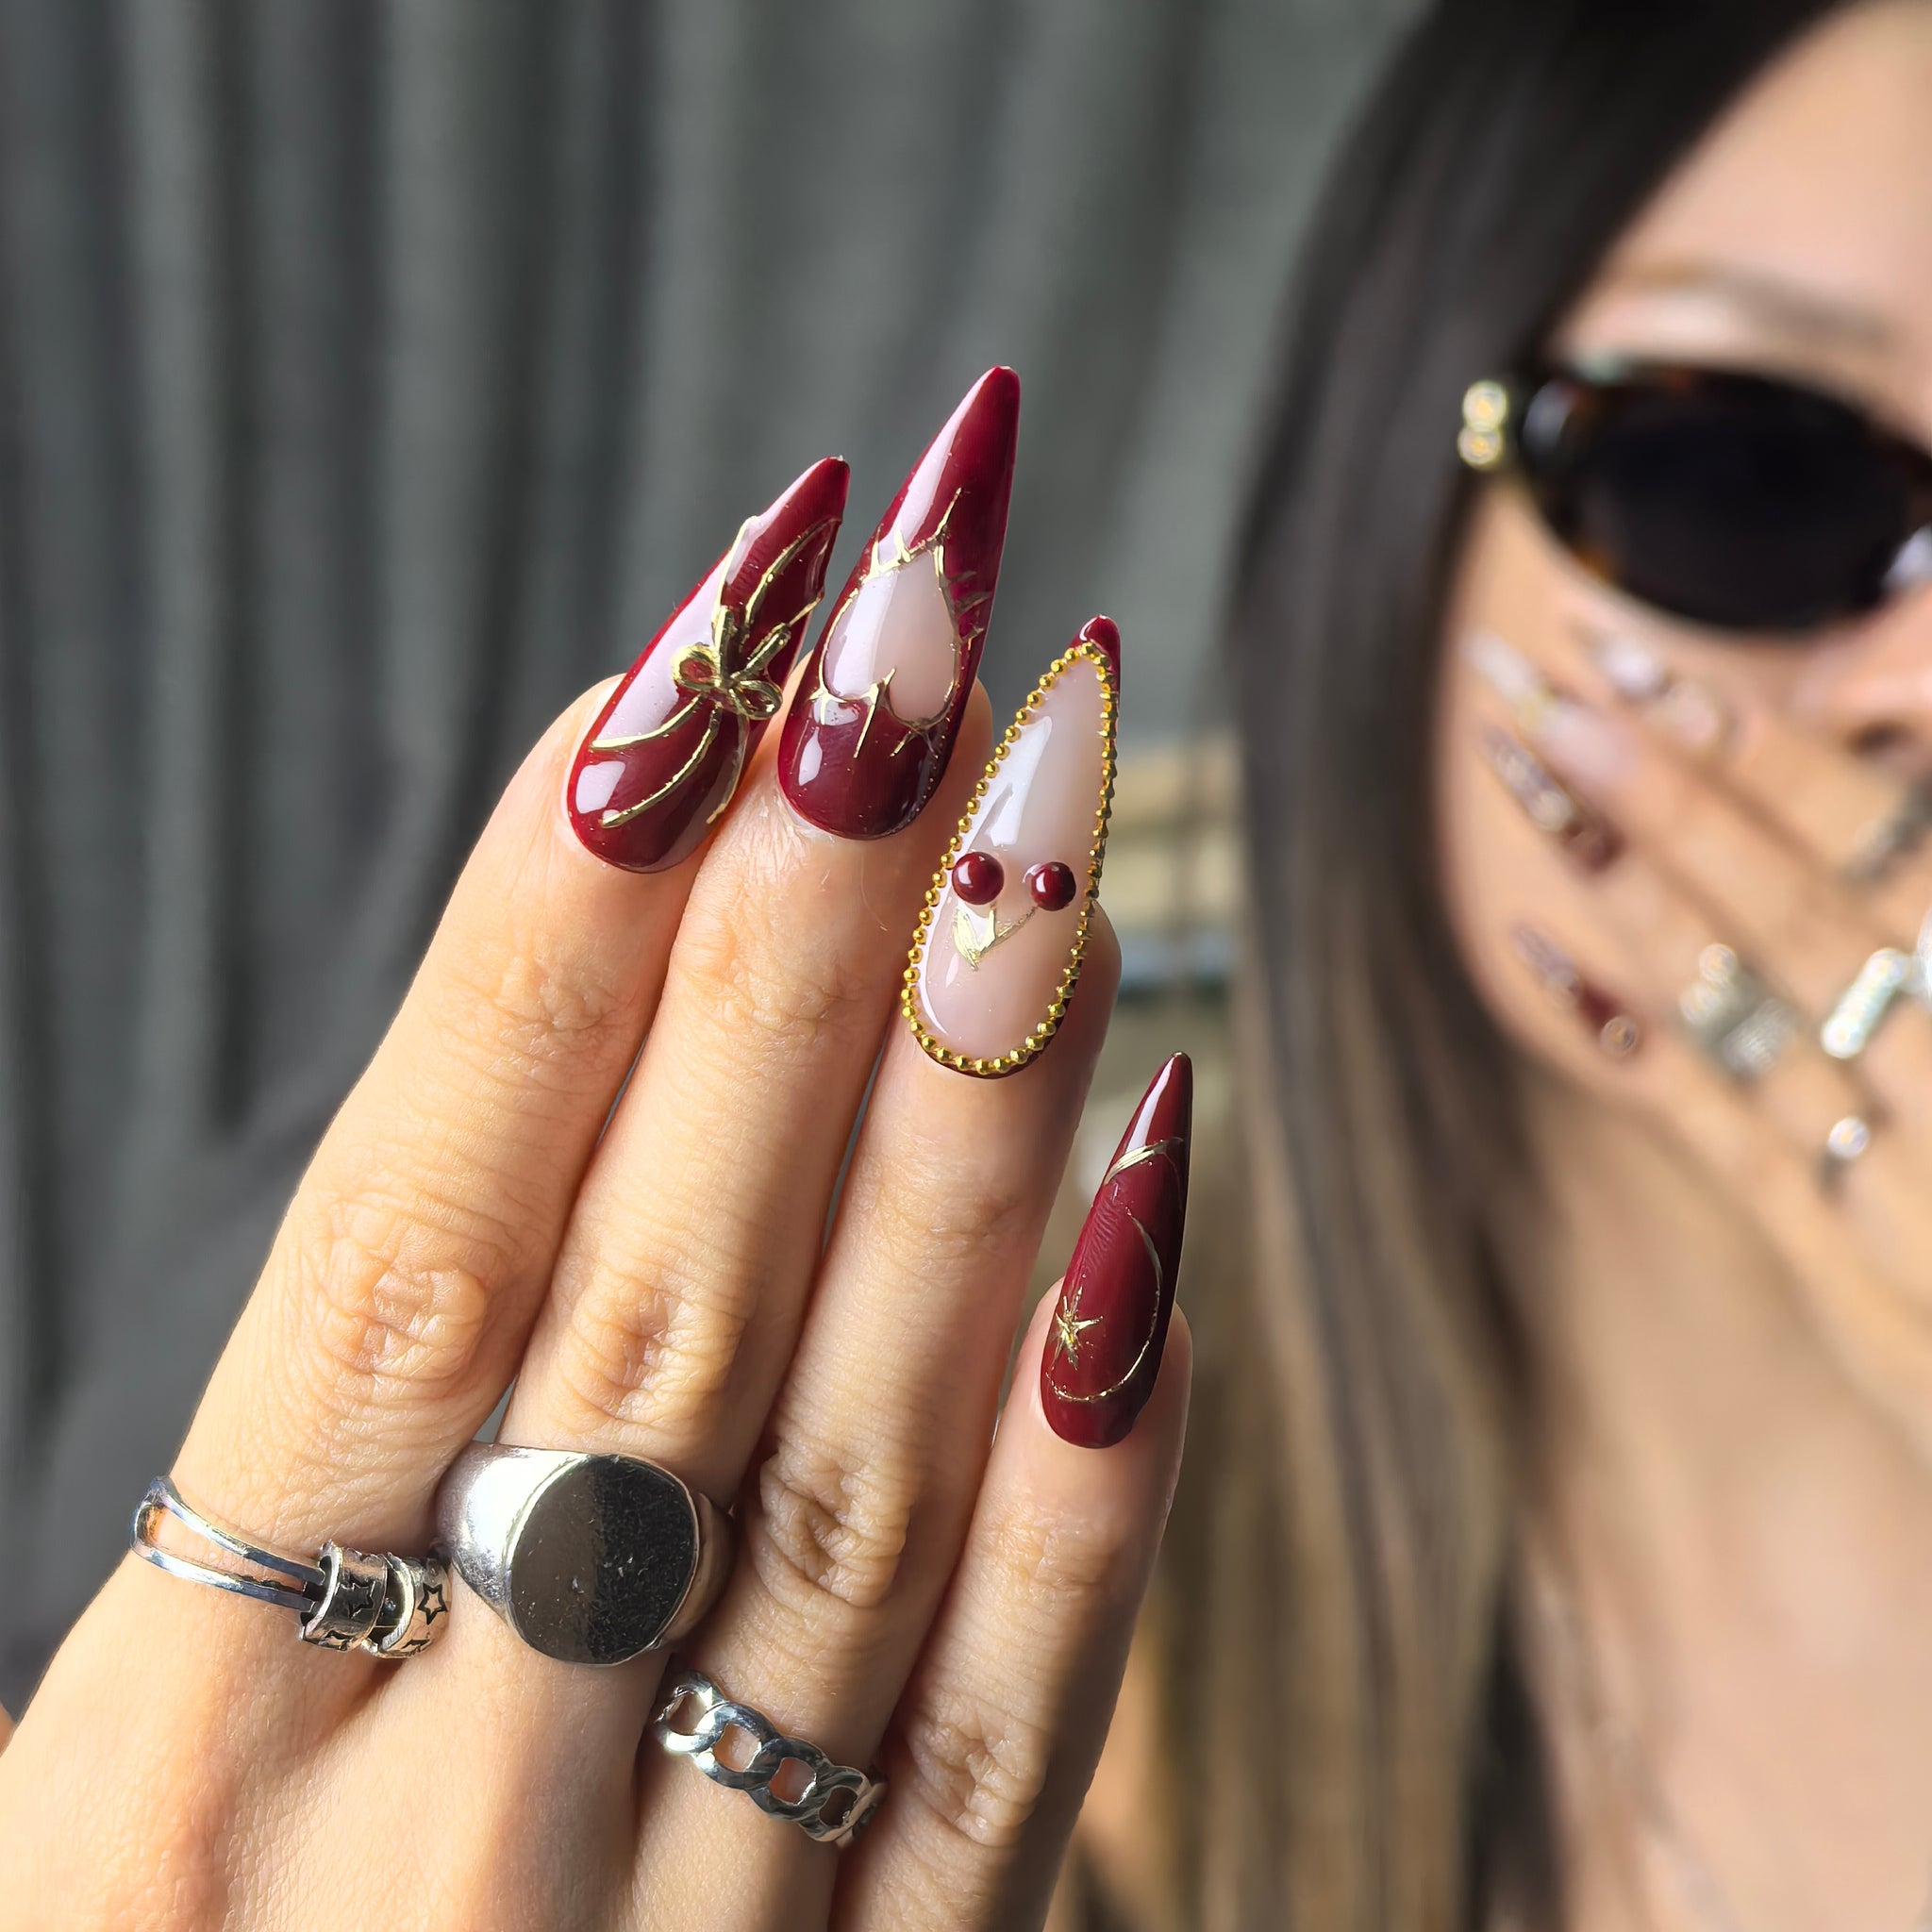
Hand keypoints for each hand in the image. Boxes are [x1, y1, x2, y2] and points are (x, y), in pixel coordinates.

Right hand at [0, 397, 1190, 1928]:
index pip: (412, 1231)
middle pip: (670, 1265)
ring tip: (1055, 763)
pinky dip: (1103, 1431)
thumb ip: (261, 1568)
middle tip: (926, 572)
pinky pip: (1018, 1702)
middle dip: (807, 890)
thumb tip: (491, 1143)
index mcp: (171, 1780)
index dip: (556, 905)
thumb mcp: (74, 1832)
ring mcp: (708, 1923)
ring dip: (975, 1077)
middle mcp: (458, 1820)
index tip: (695, 624)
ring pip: (870, 1427)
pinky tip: (1165, 1157)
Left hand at [1457, 607, 1931, 1455]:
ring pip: (1754, 1007)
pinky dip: (1635, 1038)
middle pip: (1809, 910)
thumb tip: (1862, 732)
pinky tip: (1534, 944)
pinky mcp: (1857, 1284)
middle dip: (1665, 782)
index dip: (1773, 758)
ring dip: (1630, 880)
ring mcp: (1917, 1194)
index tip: (1652, 667)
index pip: (1904, 857)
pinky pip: (1729, 1142)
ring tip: (1521, 768)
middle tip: (1533, 677)